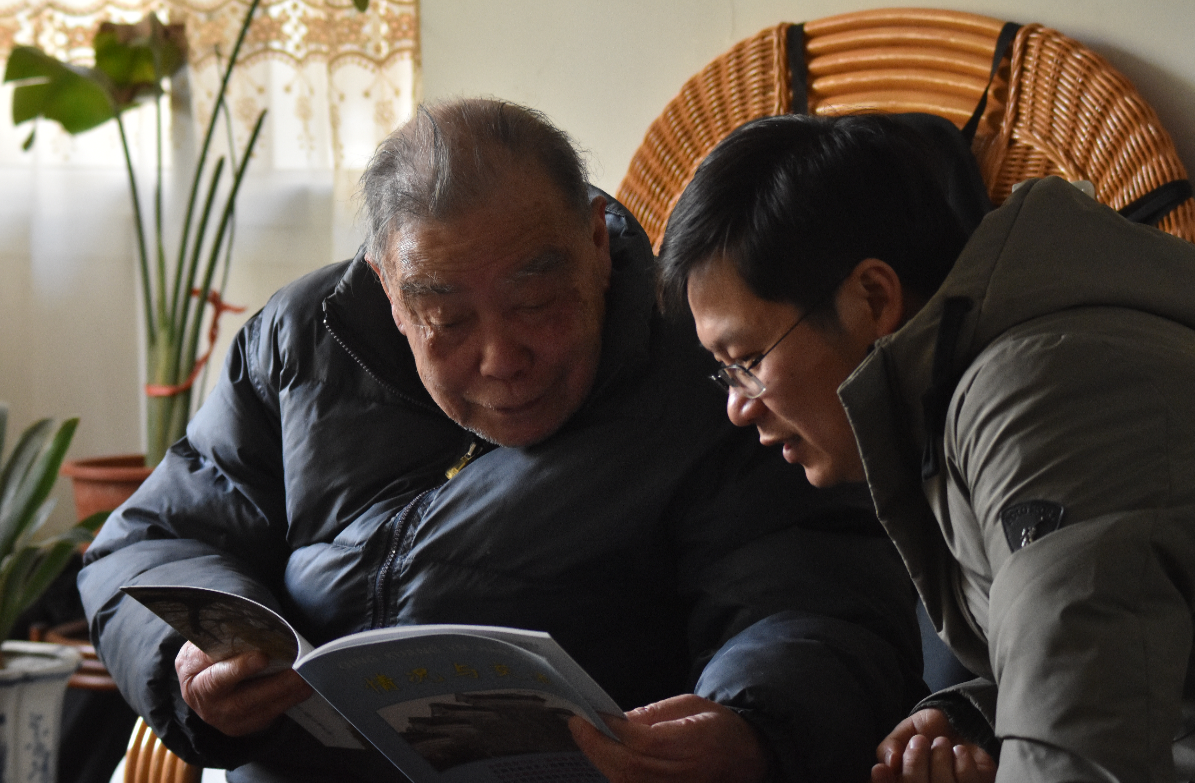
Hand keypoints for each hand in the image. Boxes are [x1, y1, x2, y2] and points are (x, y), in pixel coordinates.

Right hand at [175, 642, 312, 735]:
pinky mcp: (242, 726)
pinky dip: (287, 701)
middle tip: (298, 671)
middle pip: (242, 700)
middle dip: (273, 686)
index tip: (263, 657)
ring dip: (287, 694)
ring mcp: (224, 720)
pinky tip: (302, 689)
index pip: (216, 676)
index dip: (239, 668)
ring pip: (258, 711)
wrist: (200, 683)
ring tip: (307, 679)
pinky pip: (267, 717)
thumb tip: (255, 627)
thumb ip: (224, 638)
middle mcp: (207, 704)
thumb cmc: (207, 655)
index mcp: (195, 679)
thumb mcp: (206, 644)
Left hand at [568, 694, 766, 782]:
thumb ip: (655, 712)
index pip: (647, 741)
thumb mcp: (691, 704)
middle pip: (631, 767)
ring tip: (585, 737)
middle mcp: (687, 772)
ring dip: (601, 760)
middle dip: (598, 746)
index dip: (617, 729)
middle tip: (577, 725)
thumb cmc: (717, 726)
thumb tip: (618, 718)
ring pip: (628, 782)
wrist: (746, 757)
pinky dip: (614, 773)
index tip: (593, 713)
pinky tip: (603, 755)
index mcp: (697, 741)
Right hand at [871, 709, 995, 782]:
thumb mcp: (903, 733)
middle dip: (915, 764)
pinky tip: (959, 752)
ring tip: (940, 743)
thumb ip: (891, 746)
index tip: (880, 769)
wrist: (958, 723)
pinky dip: (961, 761)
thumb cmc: (927, 733)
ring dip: (940, 758)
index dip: (885, 781)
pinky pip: (967, 780)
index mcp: (906, 780)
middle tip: (919, 741)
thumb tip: (890, 762)